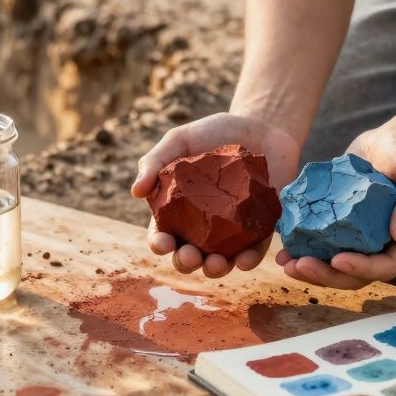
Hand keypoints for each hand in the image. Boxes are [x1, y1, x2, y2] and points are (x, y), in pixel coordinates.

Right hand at [132, 112, 300, 278]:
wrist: (260, 126)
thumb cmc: (214, 133)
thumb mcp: (179, 140)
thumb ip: (154, 161)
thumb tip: (135, 191)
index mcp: (178, 210)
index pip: (162, 234)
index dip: (159, 243)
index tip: (163, 243)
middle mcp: (202, 227)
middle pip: (188, 254)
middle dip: (185, 262)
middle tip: (190, 256)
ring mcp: (231, 231)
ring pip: (219, 260)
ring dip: (215, 269)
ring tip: (216, 264)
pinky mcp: (258, 229)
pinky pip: (253, 251)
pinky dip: (248, 260)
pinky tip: (245, 260)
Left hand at [276, 118, 395, 288]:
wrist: (394, 137)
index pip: (387, 266)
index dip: (362, 268)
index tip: (337, 261)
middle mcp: (388, 245)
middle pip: (358, 274)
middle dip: (327, 275)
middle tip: (298, 266)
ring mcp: (365, 238)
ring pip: (339, 266)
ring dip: (313, 269)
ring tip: (286, 263)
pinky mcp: (346, 227)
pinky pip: (327, 245)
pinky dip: (307, 249)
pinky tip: (284, 248)